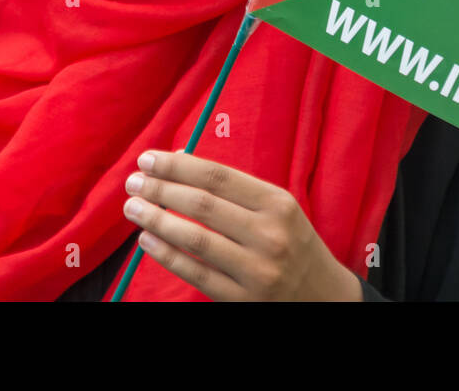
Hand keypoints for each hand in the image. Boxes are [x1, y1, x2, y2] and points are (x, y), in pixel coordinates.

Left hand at [123, 150, 362, 300]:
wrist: (325, 297)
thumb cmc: (292, 242)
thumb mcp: (276, 208)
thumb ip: (232, 188)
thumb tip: (177, 161)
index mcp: (278, 204)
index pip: (217, 177)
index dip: (177, 166)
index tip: (147, 159)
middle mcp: (270, 235)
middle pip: (203, 205)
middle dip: (160, 190)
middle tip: (133, 182)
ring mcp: (257, 270)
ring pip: (195, 239)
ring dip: (156, 220)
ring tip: (133, 207)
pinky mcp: (244, 300)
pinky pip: (196, 273)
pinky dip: (166, 255)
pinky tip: (146, 239)